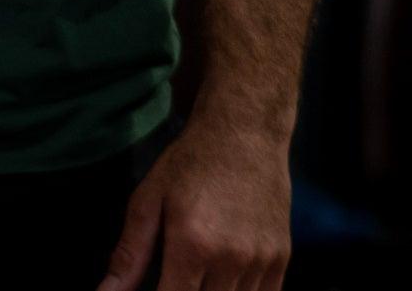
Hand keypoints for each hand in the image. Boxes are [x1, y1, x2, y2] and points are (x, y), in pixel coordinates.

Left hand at [97, 119, 289, 290]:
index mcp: (193, 245)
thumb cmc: (190, 164)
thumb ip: (129, 254)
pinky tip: (220, 282)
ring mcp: (262, 262)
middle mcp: (232, 259)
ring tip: (193, 278)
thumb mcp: (147, 201)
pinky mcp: (282, 259)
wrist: (244, 135)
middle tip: (170, 279)